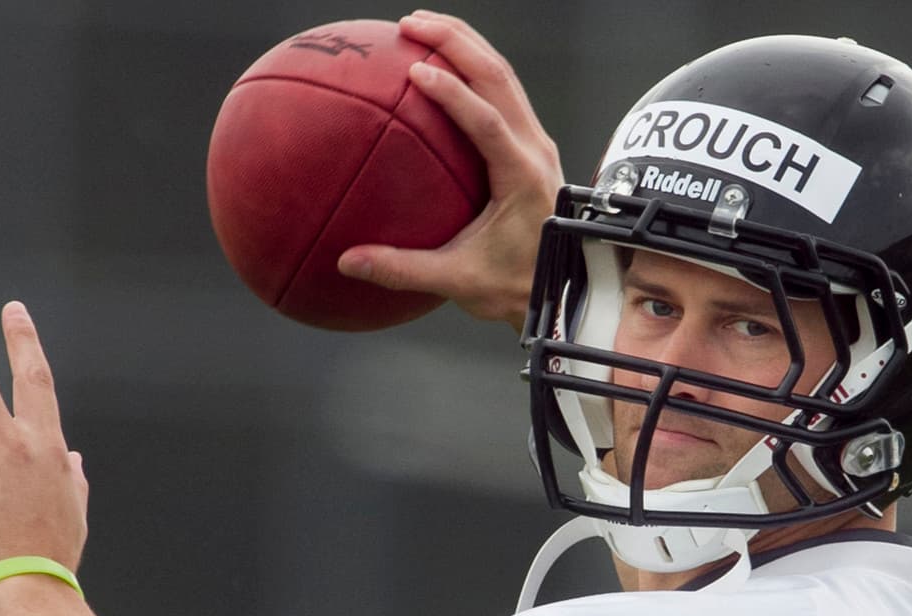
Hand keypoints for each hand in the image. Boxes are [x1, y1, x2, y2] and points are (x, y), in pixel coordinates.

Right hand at [337, 11, 563, 332]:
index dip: (454, 94)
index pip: (488, 122)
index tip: (416, 70)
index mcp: (522, 177)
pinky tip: (436, 62)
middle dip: (456, 42)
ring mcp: (535, 144)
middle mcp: (535, 150)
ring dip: (464, 45)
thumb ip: (403, 271)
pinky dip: (471, 69)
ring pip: (504, 76)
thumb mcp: (458, 282)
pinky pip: (502, 93)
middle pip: (499, 77)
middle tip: (409, 24)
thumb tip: (348, 263)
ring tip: (420, 25)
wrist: (562, 293)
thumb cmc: (515, 288)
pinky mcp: (530, 146)